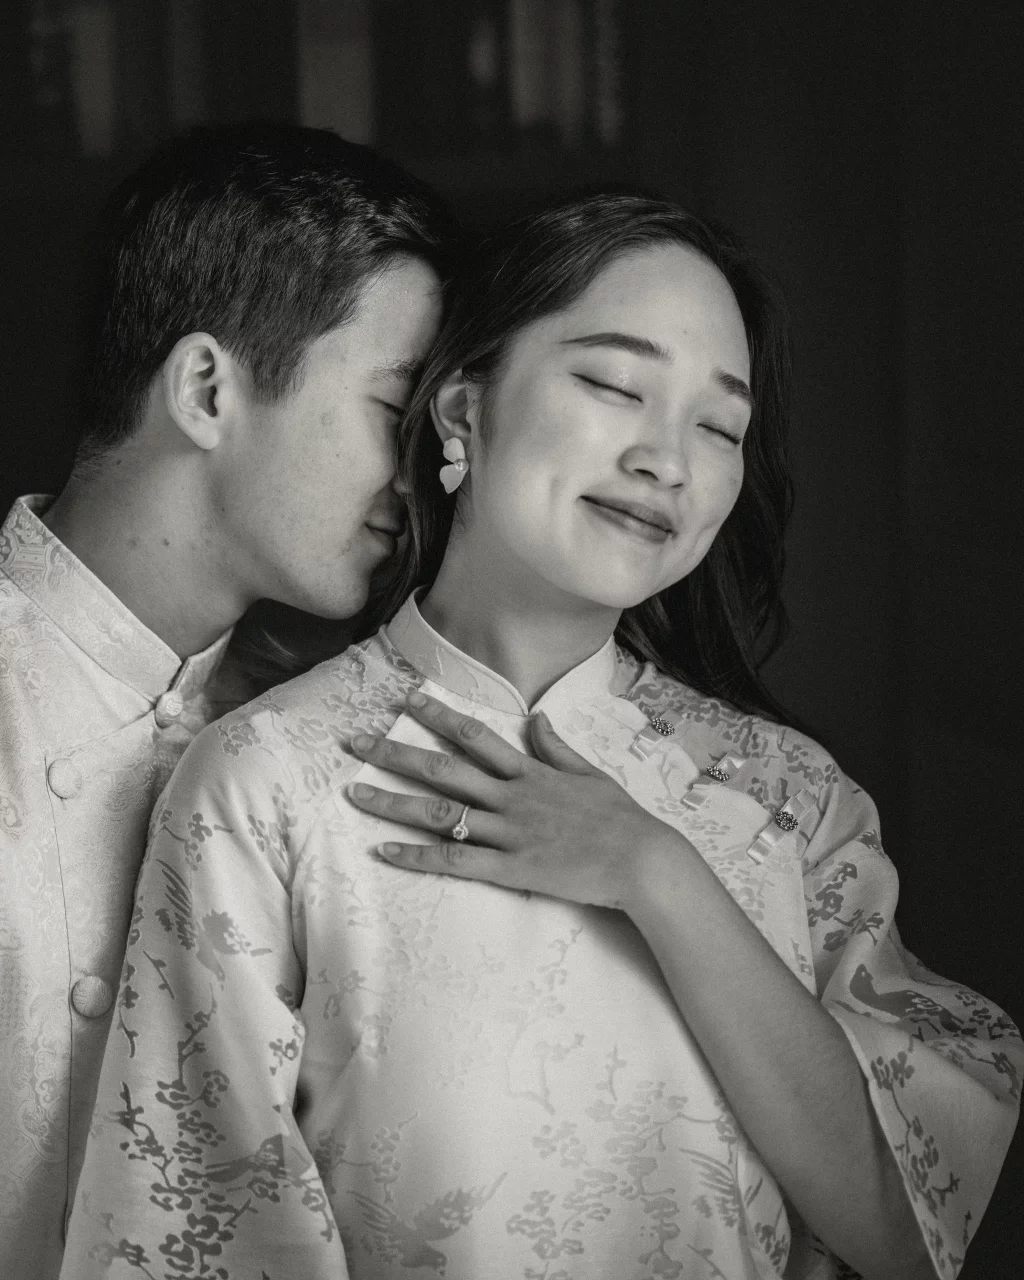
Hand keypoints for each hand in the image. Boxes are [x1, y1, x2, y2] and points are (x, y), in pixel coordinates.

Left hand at [346, 690, 687, 909]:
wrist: (644, 861)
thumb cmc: (620, 819)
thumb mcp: (589, 773)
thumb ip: (556, 746)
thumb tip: (535, 717)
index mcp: (531, 771)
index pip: (475, 735)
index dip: (438, 716)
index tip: (405, 701)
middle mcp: (513, 796)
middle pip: (443, 769)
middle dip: (395, 753)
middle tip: (354, 742)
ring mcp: (509, 833)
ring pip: (440, 813)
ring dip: (393, 802)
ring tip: (354, 792)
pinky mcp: (511, 869)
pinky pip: (455, 862)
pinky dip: (417, 856)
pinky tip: (385, 851)